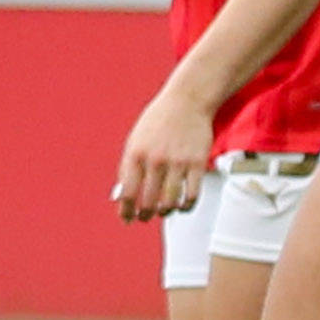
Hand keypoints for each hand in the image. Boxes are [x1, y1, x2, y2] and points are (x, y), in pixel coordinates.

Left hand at [113, 81, 214, 224]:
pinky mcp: (198, 163)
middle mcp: (156, 160)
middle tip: (145, 217)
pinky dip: (186, 207)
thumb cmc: (158, 121)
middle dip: (145, 215)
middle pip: (148, 202)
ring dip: (165, 212)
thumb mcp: (135, 140)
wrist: (187, 100)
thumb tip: (121, 197)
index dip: (126, 211)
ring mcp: (178, 162)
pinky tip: (182, 206)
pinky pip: (191, 196)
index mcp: (136, 154)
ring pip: (169, 203)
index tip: (127, 219)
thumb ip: (127, 168)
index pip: (127, 193)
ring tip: (163, 211)